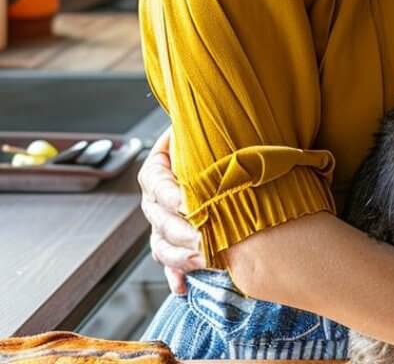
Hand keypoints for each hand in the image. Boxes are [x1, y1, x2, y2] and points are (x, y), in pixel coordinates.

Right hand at [138, 128, 204, 293]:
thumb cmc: (210, 140)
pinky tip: (183, 286)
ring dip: (180, 256)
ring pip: (162, 245)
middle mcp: (155, 200)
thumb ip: (200, 136)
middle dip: (182, 231)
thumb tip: (212, 130)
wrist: (215, 154)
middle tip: (202, 238)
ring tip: (201, 260)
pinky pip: (169, 263)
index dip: (170, 194)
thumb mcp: (200, 132)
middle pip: (161, 219)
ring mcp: (162, 224)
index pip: (157, 183)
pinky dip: (176, 275)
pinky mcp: (173, 242)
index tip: (187, 202)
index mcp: (158, 170)